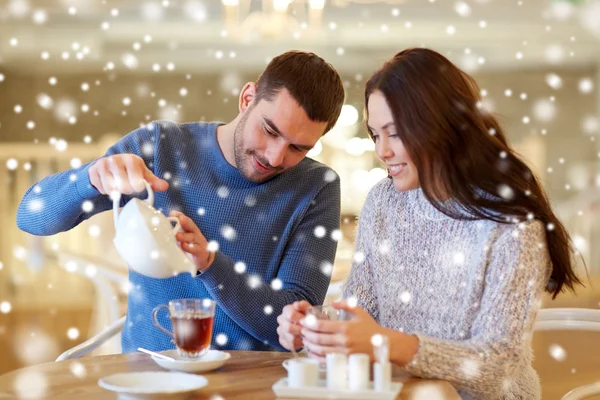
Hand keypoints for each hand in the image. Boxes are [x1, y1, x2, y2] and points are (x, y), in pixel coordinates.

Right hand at [88, 154, 167, 194]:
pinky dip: (105, 191)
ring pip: (111, 189)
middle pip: (124, 187)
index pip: (137, 181)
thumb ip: (153, 182)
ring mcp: (103, 164)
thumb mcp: (142, 176)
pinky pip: (101, 189)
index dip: (137, 188)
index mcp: (131, 159)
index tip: (137, 187)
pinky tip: (108, 186)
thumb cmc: (129, 173)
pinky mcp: (93, 171)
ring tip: (118, 187)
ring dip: (116, 193)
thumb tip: (165, 186)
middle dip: (126, 191)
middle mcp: (116, 159)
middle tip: (126, 188)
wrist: (108, 168)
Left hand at [170, 211, 214, 272]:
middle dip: (186, 222)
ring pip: (192, 237)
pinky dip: (189, 247)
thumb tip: (161, 226)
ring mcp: (199, 242)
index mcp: (190, 229)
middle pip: (191, 226)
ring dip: (185, 236)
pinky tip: (184, 245)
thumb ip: (174, 231)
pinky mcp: (201, 252)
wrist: (203, 257)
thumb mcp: (183, 238)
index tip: (172, 213)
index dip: (179, 215)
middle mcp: (195, 234)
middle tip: (180, 219)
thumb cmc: (190, 246)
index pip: (185, 220)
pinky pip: (195, 249)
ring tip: (178, 236)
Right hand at [276, 300, 311, 351]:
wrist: (308, 323)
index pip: (290, 315)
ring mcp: (280, 330)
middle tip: (308, 330)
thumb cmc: (309, 315)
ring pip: (290, 338)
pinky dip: (298, 344)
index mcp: (286, 310)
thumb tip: (296, 305)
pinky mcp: (282, 340)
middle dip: (300, 330)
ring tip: (307, 335)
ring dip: (300, 338)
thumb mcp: (309, 308)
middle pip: (288, 328)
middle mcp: (281, 320)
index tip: (308, 321)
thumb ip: (303, 305)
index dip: (300, 319)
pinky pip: (290, 345)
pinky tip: (302, 340)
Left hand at [300, 299, 418, 364]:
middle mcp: (343, 340)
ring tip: (305, 340)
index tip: (304, 322)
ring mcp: (344, 352)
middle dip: (306, 334)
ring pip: (320, 350)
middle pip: (318, 338)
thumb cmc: (371, 328)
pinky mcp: (346, 361)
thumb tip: (332, 302)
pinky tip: (312, 352)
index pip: (321, 326)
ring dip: (309, 345)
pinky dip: (316, 357)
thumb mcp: (360, 312)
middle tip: (301, 331)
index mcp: (345, 327)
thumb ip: (345, 305)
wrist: (384, 345)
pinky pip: (327, 360)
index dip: (309, 324)